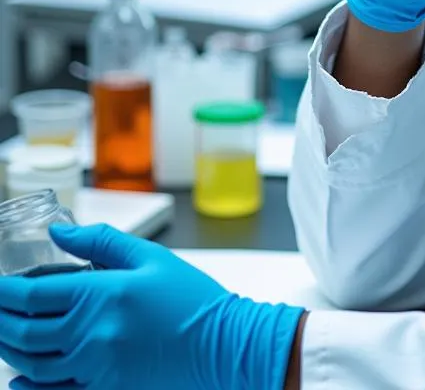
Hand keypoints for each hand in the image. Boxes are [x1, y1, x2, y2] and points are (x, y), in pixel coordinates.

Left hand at [0, 224, 303, 389]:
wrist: (222, 343)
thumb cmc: (191, 299)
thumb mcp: (151, 257)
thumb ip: (103, 242)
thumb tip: (61, 231)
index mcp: (102, 295)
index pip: (33, 296)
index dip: (4, 291)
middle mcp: (90, 334)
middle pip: (24, 332)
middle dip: (1, 320)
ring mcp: (94, 367)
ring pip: (32, 363)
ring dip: (10, 349)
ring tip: (4, 334)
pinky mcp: (103, 389)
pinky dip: (27, 386)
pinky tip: (18, 378)